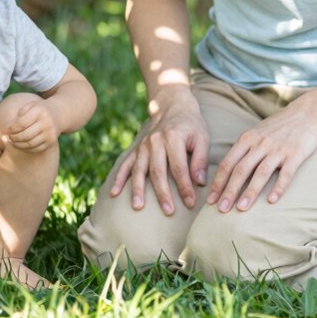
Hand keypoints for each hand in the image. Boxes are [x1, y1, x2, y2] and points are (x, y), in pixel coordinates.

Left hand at [5, 99, 59, 151]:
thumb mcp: (30, 106)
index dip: (11, 128)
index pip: (22, 123)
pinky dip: (26, 149)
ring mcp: (50, 134)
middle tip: (7, 137)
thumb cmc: (39, 110)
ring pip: (30, 144)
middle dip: (13, 138)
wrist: (58, 114)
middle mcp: (47, 123)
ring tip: (11, 141)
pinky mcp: (51, 142)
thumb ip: (18, 115)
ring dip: (18, 145)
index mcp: (40, 111)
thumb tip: (7, 129)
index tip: (5, 130)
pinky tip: (20, 145)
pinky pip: (36, 149)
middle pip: (25, 135)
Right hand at [109, 87, 208, 214]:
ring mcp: (143, 146)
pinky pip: (125, 164)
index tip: (190, 203)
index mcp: (173, 138)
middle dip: (163, 193)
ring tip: (138, 207)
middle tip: (168, 211)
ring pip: (139, 170)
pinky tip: (114, 193)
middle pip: (157, 171)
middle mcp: (155, 142)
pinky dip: (119, 179)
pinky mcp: (136, 149)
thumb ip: (200, 159)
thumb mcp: (202, 137)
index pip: (179, 168)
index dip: (185, 187)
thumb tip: (199, 182)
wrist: (172, 106)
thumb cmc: (191, 125)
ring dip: (138, 189)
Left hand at [208, 110, 316, 212]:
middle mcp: (259, 144)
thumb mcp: (254, 133)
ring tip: (241, 209)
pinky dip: (278, 188)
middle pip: (240, 170)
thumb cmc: (277, 127)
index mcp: (246, 140)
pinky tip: (271, 201)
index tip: (211, 199)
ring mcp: (277, 150)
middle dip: (229, 191)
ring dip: (250, 192)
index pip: (227, 163)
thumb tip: (227, 171)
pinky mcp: (295, 155)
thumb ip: (242, 150)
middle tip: (221, 209)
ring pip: (260, 174)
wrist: (306, 115)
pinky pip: (286, 174)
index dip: (218, 182)